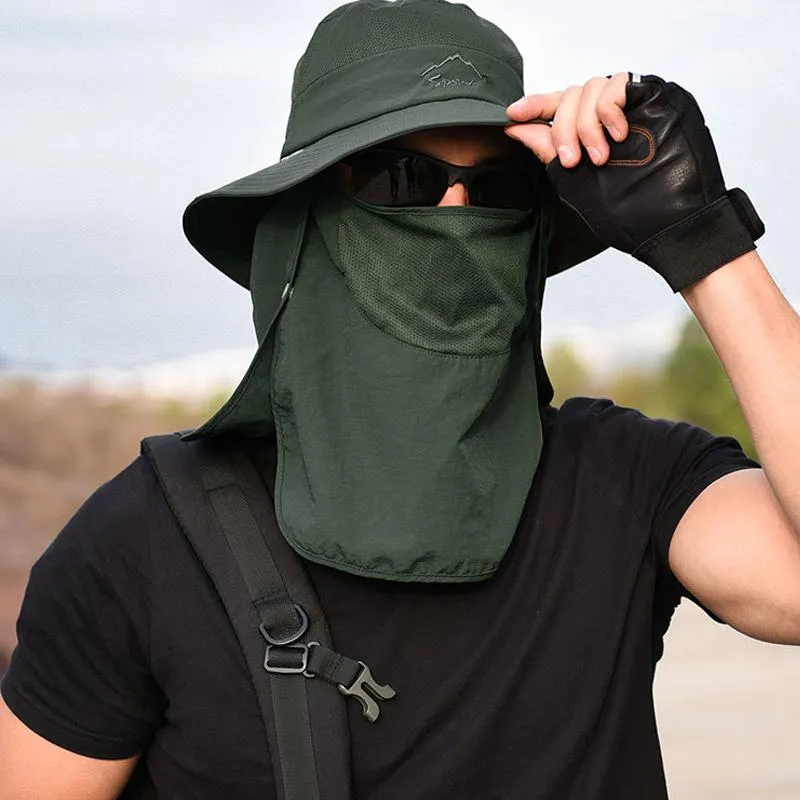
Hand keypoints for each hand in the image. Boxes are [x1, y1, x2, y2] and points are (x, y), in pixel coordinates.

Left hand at [505, 74, 764, 291]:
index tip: (512, 115)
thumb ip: (549, 151)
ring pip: (592, 87)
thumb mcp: (576, 181)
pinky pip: (619, 83)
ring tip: (599, 156)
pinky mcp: (654, 97)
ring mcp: (631, 106)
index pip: (558, 109)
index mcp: (589, 135)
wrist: (669, 223)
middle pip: (571, 96)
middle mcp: (608, 118)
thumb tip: (516, 127)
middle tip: (573, 160)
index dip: (534, 107)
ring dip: (587, 122)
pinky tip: (617, 133)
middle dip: (564, 128)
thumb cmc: (626, 213)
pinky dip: (609, 107)